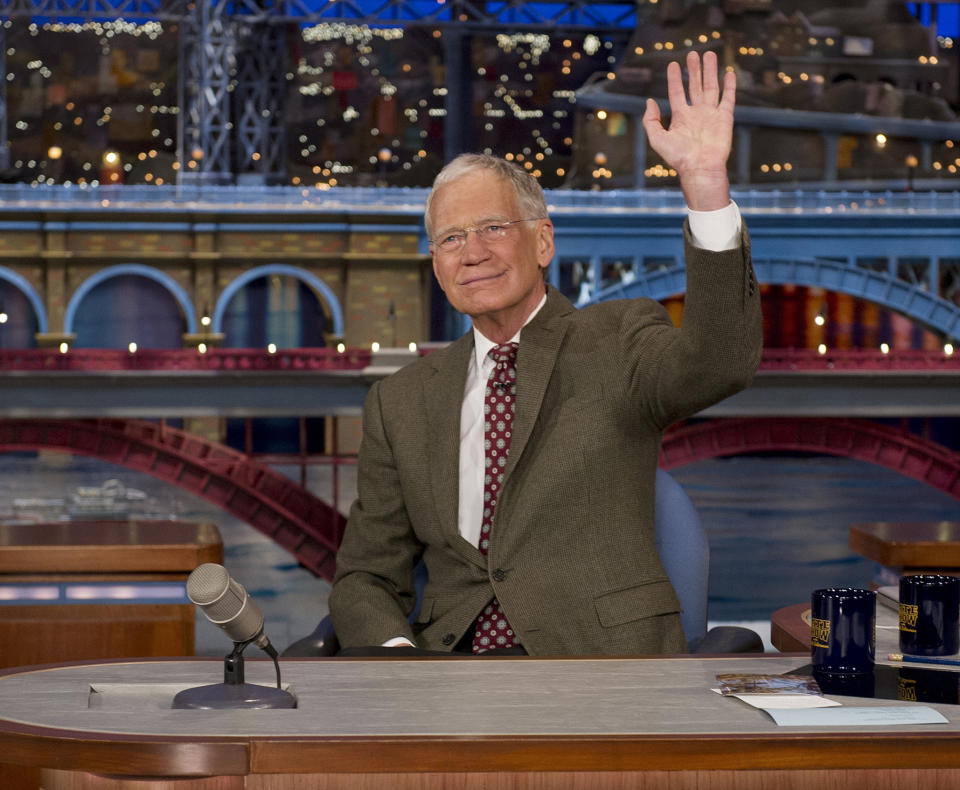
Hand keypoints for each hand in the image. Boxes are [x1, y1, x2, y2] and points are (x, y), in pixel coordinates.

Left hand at [642, 50, 734, 210]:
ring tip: (709, 54)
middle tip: (693, 53)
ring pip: (711, 87)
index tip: (673, 64)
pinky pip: (728, 99)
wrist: (700, 168)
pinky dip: (729, 86)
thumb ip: (650, 120)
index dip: (674, 78)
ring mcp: (711, 114)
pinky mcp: (725, 118)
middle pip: (694, 86)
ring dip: (710, 71)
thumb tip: (650, 101)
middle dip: (693, 70)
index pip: (676, 92)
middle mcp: (696, 113)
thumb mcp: (657, 139)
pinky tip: (729, 73)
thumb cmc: (678, 157)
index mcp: (680, 117)